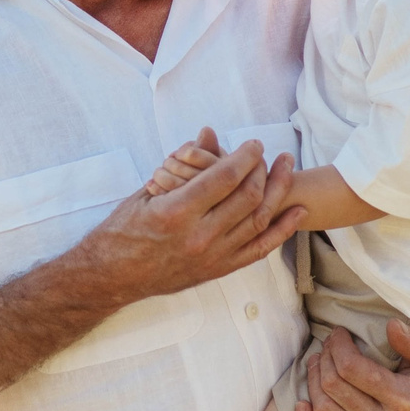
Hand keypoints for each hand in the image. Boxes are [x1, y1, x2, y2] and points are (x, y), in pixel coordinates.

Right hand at [72, 137, 303, 304]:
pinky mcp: (218, 270)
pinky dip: (282, 229)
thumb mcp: (147, 192)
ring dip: (277, 192)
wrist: (112, 276)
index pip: (224, 177)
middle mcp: (198, 236)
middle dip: (262, 170)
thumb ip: (183, 164)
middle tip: (265, 155)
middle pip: (248, 197)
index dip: (245, 156)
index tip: (253, 144)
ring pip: (258, 220)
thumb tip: (208, 134)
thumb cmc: (123, 230)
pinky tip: (297, 211)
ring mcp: (212, 256)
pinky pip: (259, 249)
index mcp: (176, 213)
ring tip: (285, 169)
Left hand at [296, 319, 409, 410]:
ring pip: (324, 410)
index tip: (338, 333)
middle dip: (324, 358)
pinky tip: (301, 404)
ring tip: (317, 363)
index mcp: (404, 401)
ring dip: (312, 381)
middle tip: (326, 345)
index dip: (338, 346)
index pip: (352, 368)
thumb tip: (391, 325)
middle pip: (333, 386)